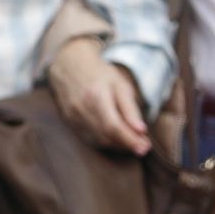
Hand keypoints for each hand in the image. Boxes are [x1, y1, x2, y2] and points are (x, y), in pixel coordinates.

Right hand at [47, 37, 151, 155]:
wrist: (68, 65)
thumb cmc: (98, 73)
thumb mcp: (119, 84)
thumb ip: (130, 108)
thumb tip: (141, 131)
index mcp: (96, 96)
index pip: (114, 127)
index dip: (130, 141)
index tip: (146, 148)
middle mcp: (81, 109)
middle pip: (106, 137)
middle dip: (127, 145)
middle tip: (143, 145)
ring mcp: (72, 116)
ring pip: (97, 141)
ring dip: (116, 145)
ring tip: (131, 141)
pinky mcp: (68, 121)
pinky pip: (88, 138)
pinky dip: (104, 141)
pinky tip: (115, 138)